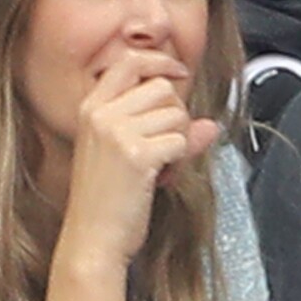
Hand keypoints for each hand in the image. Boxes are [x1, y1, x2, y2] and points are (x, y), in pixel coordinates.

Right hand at [56, 51, 218, 268]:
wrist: (91, 239)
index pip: (129, 61)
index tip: (178, 70)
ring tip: (161, 160)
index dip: (159, 60)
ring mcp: (116, 132)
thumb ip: (159, 127)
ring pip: (176, 113)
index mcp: (92, 108)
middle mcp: (101, 114)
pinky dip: (180, 158)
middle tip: (166, 140)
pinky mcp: (136, 155)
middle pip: (162, 87)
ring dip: (180, 137)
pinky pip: (180, 141)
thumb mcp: (121, 151)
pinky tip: (162, 173)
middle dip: (176, 111)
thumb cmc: (104, 197)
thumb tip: (209, 125)